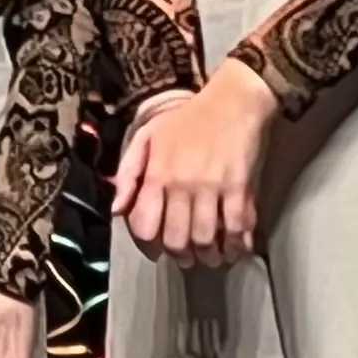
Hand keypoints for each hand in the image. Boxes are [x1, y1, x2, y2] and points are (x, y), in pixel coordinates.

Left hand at [113, 65, 278, 267]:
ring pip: (205, 239)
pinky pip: (236, 228)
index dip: (149, 245)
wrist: (234, 101)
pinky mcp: (240, 188)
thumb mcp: (148, 136)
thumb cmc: (189, 118)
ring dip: (208, 255)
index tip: (157, 250)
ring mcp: (212, 187)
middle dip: (180, 255)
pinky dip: (236, 244)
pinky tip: (235, 248)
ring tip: (210, 256)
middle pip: (176, 238)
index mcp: (157, 173)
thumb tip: (117, 210)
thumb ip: (128, 173)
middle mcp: (182, 184)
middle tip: (186, 257)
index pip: (145, 225)